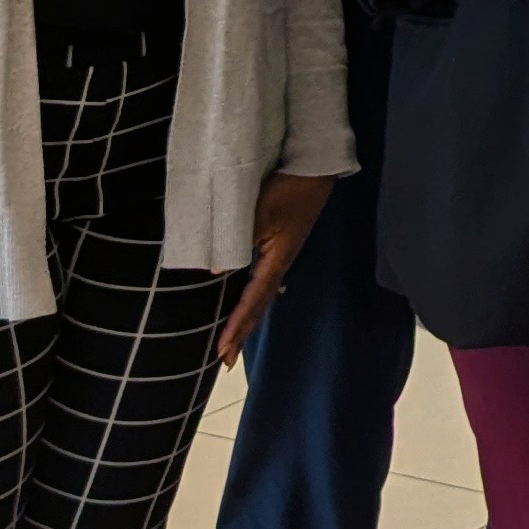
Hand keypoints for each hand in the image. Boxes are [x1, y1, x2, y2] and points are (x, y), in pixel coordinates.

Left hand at [218, 172, 338, 363]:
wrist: (315, 168)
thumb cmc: (289, 189)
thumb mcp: (260, 212)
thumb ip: (237, 240)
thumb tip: (214, 272)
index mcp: (277, 260)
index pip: (253, 301)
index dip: (237, 326)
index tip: (222, 351)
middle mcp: (280, 263)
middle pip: (259, 305)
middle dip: (242, 332)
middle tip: (225, 360)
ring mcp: (282, 255)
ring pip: (260, 295)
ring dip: (246, 318)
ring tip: (233, 339)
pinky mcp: (281, 245)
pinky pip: (262, 281)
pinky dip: (251, 299)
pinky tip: (248, 301)